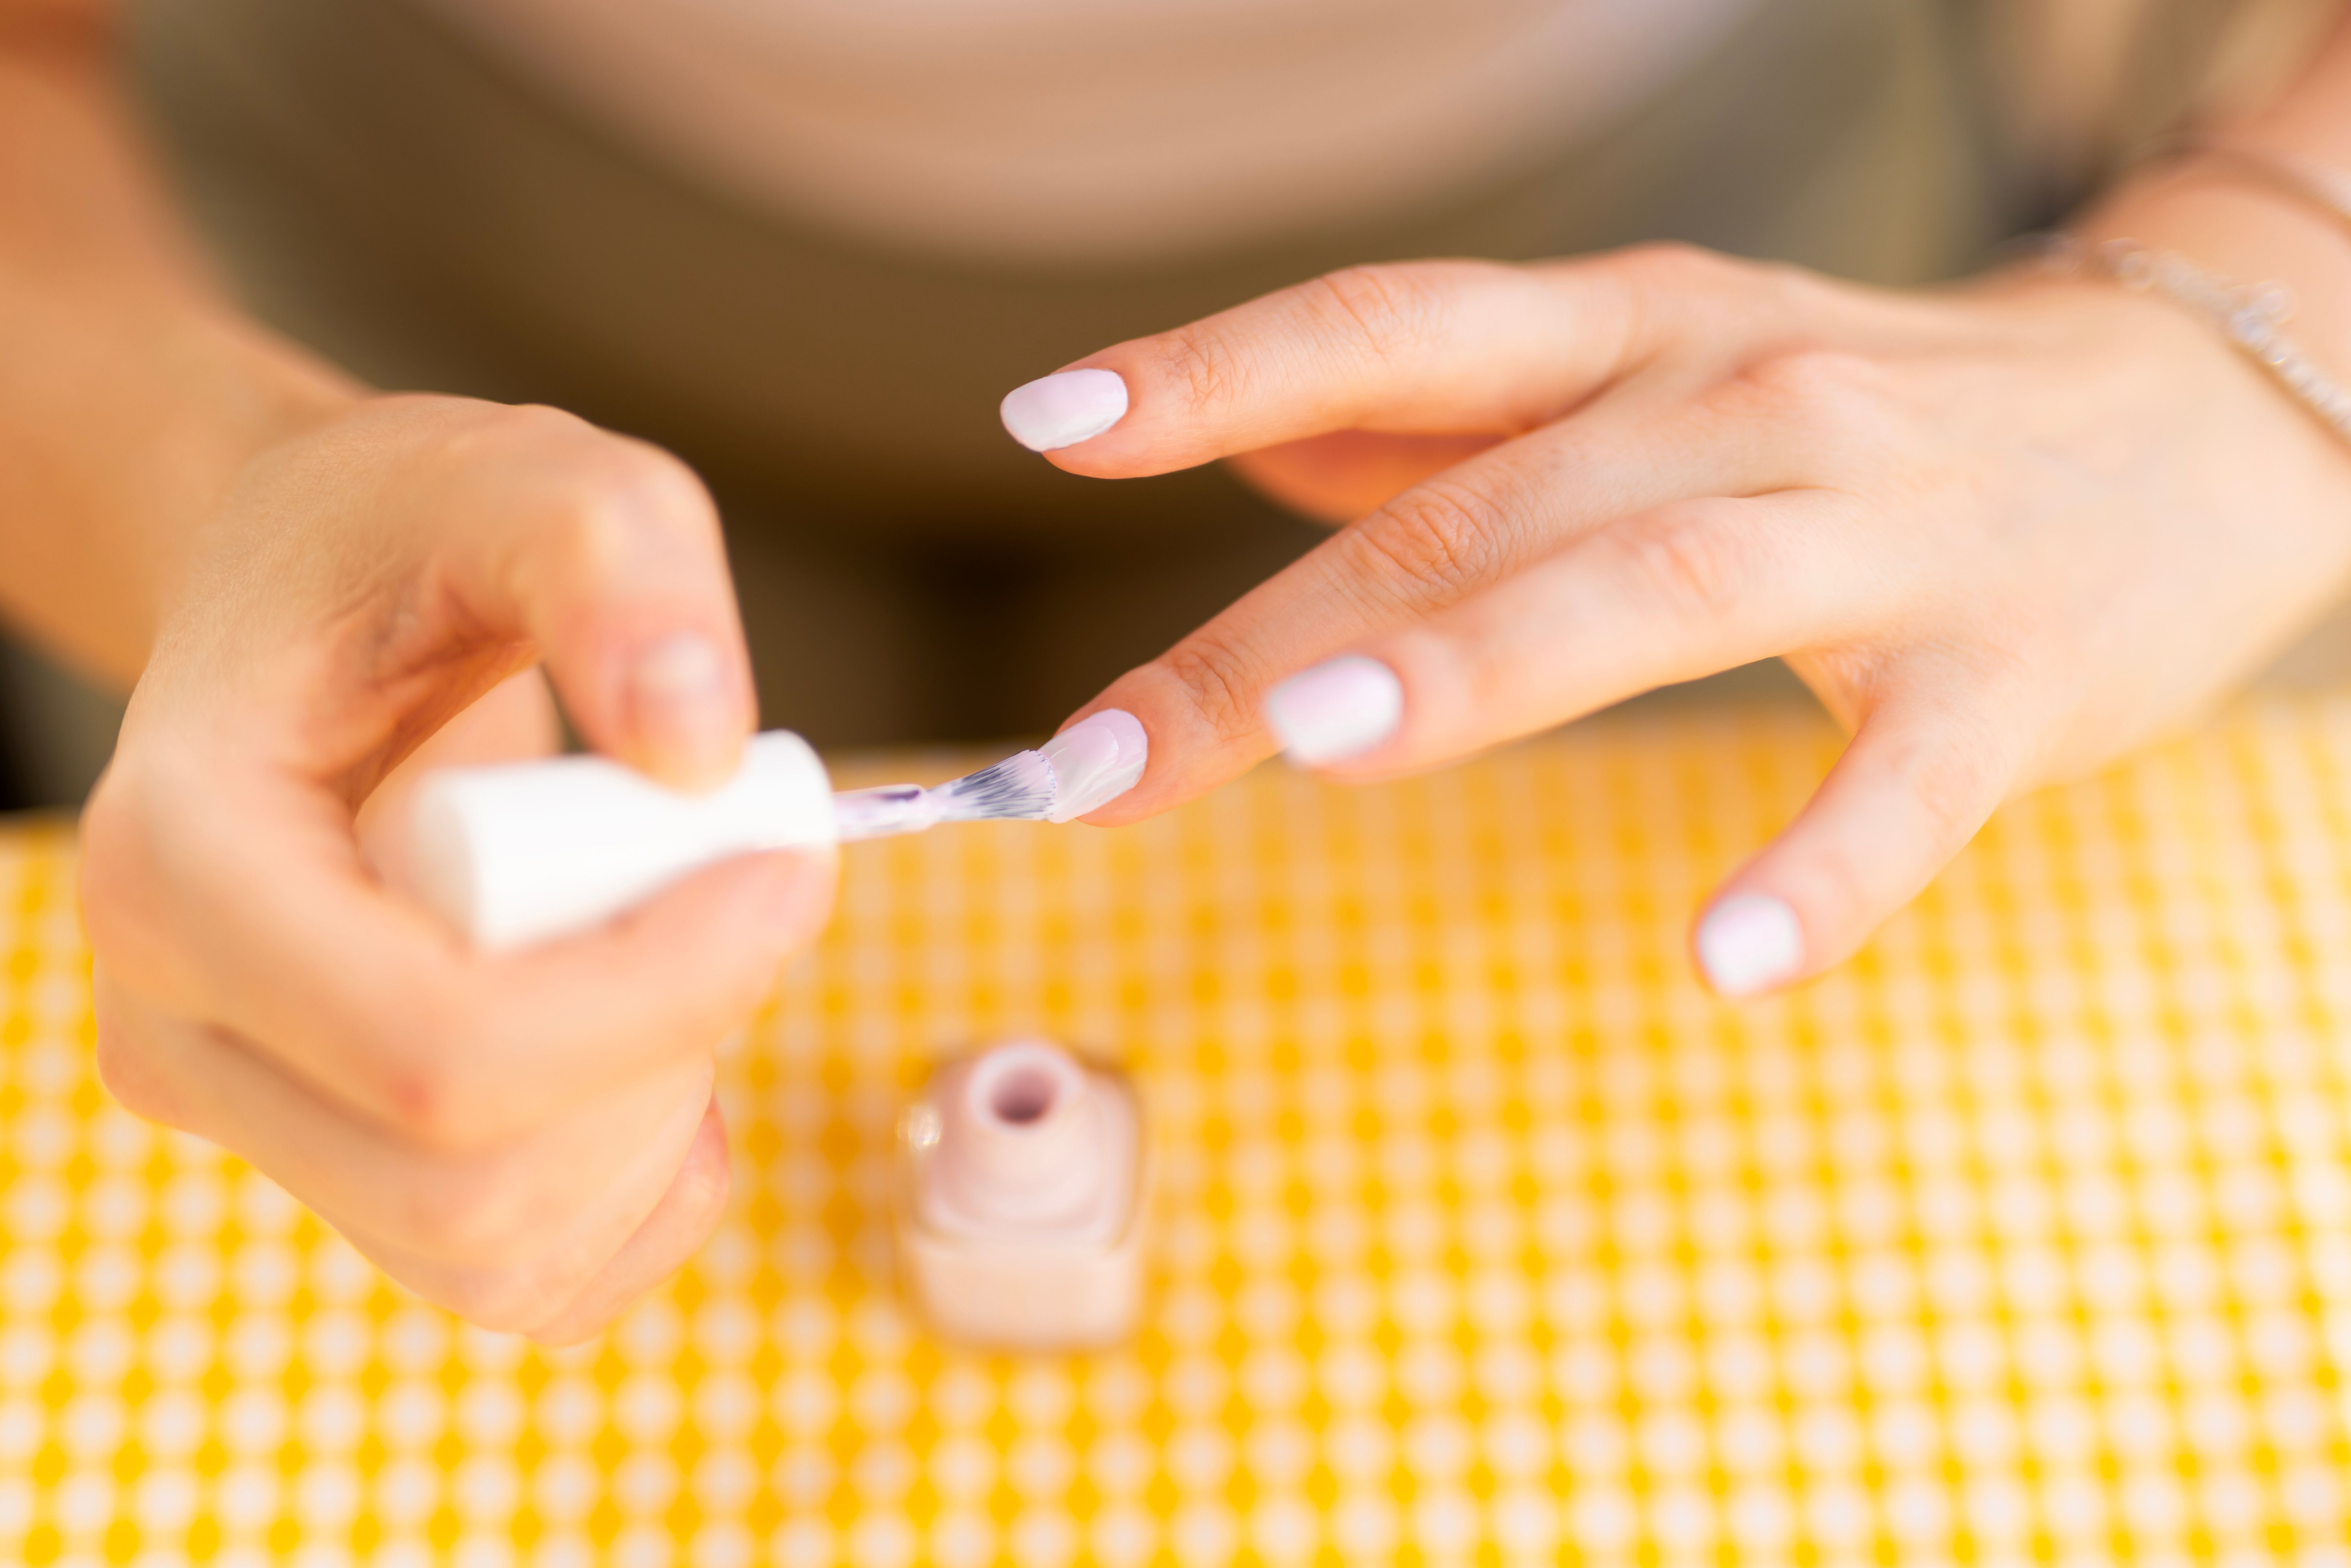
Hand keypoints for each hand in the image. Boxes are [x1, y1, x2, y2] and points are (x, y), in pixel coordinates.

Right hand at [81, 396, 832, 1341]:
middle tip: (737, 884)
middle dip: (668, 1049)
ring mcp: (250, 1119)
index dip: (660, 988)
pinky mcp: (338, 1172)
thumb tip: (702, 748)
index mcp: (182, 867)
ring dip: (659, 1118)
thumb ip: (619, 558)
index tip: (784, 866)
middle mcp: (178, 1026)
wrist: (325, 614)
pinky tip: (660, 1051)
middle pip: (475, 1180)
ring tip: (675, 940)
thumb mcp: (522, 474)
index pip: (438, 1050)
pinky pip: (525, 1280)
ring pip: (502, 1253)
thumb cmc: (401, 544)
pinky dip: (638, 1189)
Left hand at [1018, 243, 2350, 993]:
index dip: (1212, 368)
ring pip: (1656, 583)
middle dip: (1277, 635)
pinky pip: (1905, 775)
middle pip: (1472, 511)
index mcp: (1636, 334)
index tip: (1046, 428)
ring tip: (1323, 756)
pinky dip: (1820, 865)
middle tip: (1100, 758)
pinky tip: (1723, 957)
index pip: (1392, 331)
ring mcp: (1883, 530)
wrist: (2201, 403)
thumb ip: (1449, 404)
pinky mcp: (2014, 667)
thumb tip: (1241, 436)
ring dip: (1484, 670)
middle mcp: (1736, 404)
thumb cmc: (1875, 412)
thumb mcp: (1658, 359)